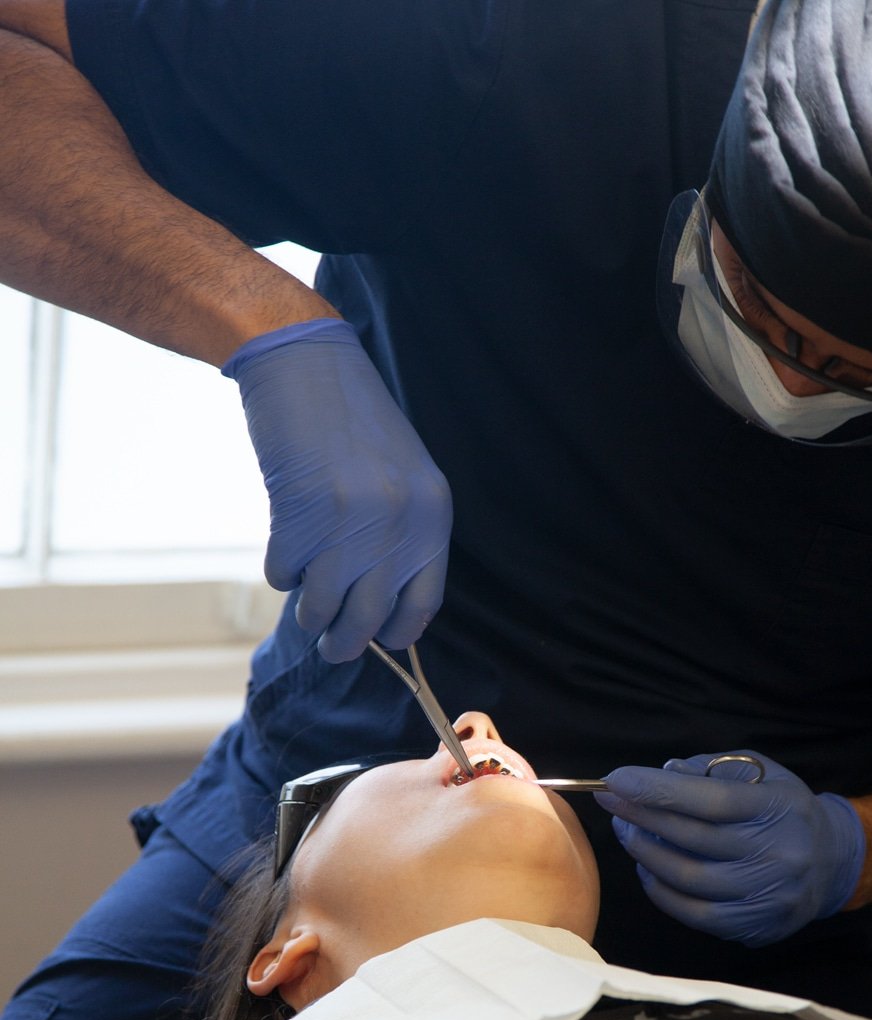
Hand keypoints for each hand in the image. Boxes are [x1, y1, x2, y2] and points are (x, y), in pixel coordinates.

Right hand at [223, 317, 451, 661]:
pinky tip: (285, 545)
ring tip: (305, 602)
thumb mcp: (402, 478)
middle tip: (332, 648)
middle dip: (346, 643)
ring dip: (309, 613)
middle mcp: (397, 525)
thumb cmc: (351, 422)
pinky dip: (280, 570)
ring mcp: (346, 523)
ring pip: (322, 606)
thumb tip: (380, 609)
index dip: (397, 630)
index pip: (422, 604)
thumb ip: (401, 537)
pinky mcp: (298, 516)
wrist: (304, 361)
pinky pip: (283, 575)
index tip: (380, 638)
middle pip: (369, 618)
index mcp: (432, 517)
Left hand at [595, 751, 864, 945]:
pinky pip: (693, 913)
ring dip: (645, 853)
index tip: (616, 779)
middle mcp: (777, 853)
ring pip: (687, 878)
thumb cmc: (782, 810)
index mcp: (778, 808)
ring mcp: (767, 894)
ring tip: (628, 831)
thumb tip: (663, 773)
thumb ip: (710, 771)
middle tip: (611, 801)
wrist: (832, 862)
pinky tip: (648, 868)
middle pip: (692, 838)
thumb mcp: (760, 774)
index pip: (710, 799)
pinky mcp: (755, 925)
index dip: (658, 790)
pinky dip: (661, 890)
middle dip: (641, 816)